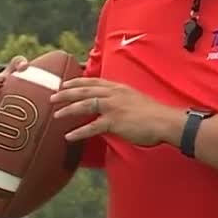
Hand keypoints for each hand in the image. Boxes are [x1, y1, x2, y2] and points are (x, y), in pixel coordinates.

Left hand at [50, 77, 181, 146]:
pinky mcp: (115, 122)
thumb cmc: (153, 114)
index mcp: (118, 88)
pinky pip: (92, 127)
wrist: (166, 121)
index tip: (65, 83)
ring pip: (85, 105)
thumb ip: (121, 100)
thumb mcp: (135, 99)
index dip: (77, 81)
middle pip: (84, 90)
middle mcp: (114, 94)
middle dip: (66, 92)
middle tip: (52, 97)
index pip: (93, 81)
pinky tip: (69, 136)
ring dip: (68, 109)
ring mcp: (113, 107)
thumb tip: (111, 107)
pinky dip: (79, 132)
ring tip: (55, 115)